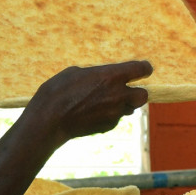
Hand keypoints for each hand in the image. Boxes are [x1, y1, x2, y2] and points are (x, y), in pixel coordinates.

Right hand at [28, 61, 153, 141]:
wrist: (50, 120)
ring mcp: (115, 113)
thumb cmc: (58, 91)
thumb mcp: (77, 72)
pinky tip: (92, 113)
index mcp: (111, 76)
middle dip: (138, 92)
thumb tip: (104, 78)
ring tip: (103, 101)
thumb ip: (97, 74)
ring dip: (122, 104)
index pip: (141, 69)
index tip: (144, 69)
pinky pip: (116, 118)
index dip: (144, 68)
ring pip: (130, 109)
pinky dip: (109, 115)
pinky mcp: (109, 126)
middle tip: (126, 90)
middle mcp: (118, 95)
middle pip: (144, 95)